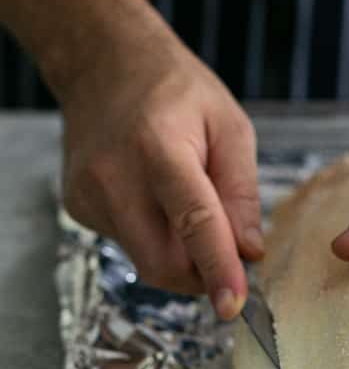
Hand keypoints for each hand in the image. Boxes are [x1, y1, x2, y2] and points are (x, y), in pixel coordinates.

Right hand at [61, 15, 261, 319]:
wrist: (102, 62)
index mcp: (159, 148)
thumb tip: (249, 253)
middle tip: (229, 255)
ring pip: (147, 261)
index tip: (233, 306)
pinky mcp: (79, 208)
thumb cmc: (175, 90)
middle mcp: (114, 176)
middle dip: (203, 275)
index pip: (193, 224)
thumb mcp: (230, 127)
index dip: (217, 269)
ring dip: (181, 255)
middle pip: (163, 262)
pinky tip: (156, 200)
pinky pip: (129, 246)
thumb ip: (242, 193)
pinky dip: (156, 239)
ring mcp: (88, 195)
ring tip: (188, 206)